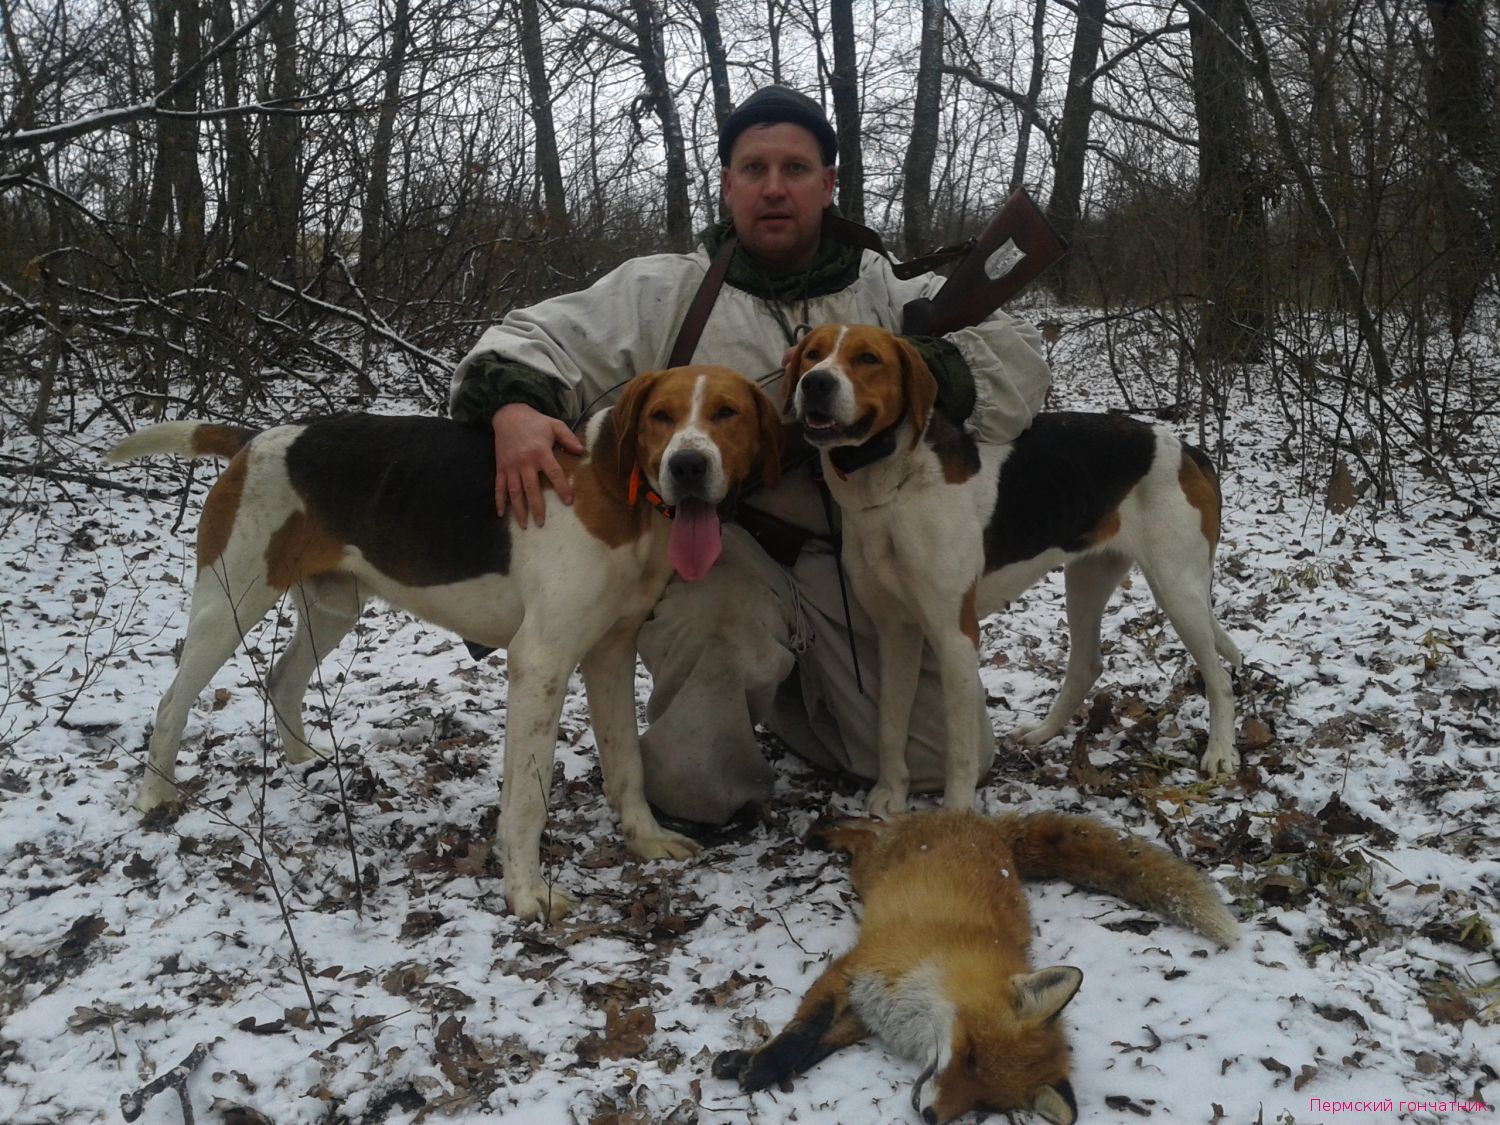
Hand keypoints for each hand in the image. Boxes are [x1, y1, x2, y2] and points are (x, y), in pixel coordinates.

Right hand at [491, 403, 583, 527]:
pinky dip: (499, 500)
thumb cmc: (535, 421)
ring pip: (514, 491)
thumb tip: (582, 451)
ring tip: (524, 525)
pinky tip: (500, 514)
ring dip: (518, 509)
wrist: (508, 414)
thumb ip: (568, 438)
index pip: (554, 473)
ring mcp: (511, 466)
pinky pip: (499, 486)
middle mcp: (525, 462)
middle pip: (531, 488)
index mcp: (540, 452)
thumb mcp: (554, 425)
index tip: (568, 502)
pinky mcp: (500, 467)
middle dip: (536, 507)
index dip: (562, 488)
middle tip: (541, 523)